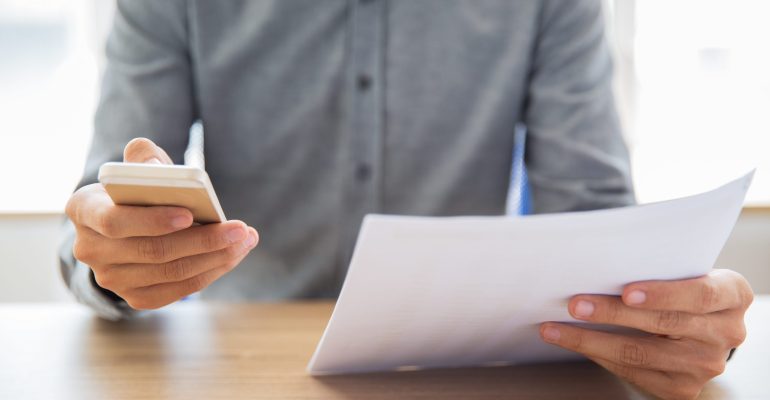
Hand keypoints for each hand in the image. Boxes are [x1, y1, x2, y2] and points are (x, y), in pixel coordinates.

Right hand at [65, 138, 258, 309]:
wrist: (124, 224)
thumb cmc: (134, 190)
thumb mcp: (134, 168)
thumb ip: (143, 157)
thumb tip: (155, 163)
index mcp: (83, 210)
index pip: (115, 222)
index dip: (152, 221)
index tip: (190, 214)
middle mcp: (90, 249)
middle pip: (153, 251)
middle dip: (203, 240)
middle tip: (239, 229)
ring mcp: (111, 279)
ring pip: (171, 273)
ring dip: (216, 257)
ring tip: (245, 240)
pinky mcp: (136, 297)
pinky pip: (179, 289)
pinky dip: (211, 272)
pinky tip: (233, 255)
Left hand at [540, 269, 752, 399]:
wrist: (700, 323)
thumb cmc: (681, 284)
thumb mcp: (683, 269)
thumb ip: (658, 264)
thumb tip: (598, 260)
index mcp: (732, 294)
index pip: (700, 294)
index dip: (663, 293)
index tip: (626, 291)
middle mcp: (726, 333)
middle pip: (663, 324)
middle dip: (612, 313)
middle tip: (574, 305)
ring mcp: (705, 365)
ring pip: (642, 353)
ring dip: (591, 340)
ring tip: (556, 328)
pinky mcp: (682, 387)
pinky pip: (634, 372)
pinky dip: (598, 355)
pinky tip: (573, 343)